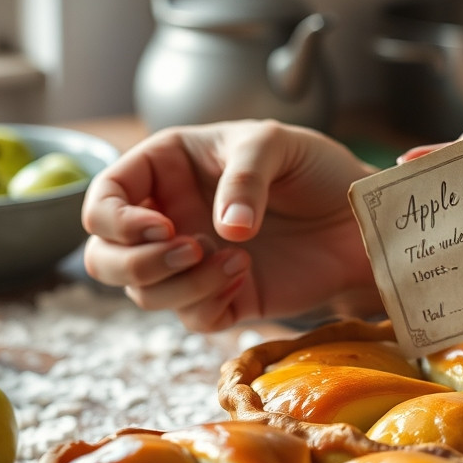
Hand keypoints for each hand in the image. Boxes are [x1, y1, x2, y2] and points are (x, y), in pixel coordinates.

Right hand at [82, 120, 380, 330]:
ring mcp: (190, 261)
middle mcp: (168, 216)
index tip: (162, 226)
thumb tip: (224, 230)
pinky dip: (208, 303)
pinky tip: (246, 275)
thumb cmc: (316, 168)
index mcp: (165, 168)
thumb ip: (245, 176)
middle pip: (103, 256)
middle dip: (135, 263)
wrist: (359, 219)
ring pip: (142, 293)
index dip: (115, 219)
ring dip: (180, 284)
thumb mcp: (278, 145)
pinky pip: (188, 316)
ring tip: (236, 260)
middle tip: (189, 250)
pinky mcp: (220, 299)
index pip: (103, 197)